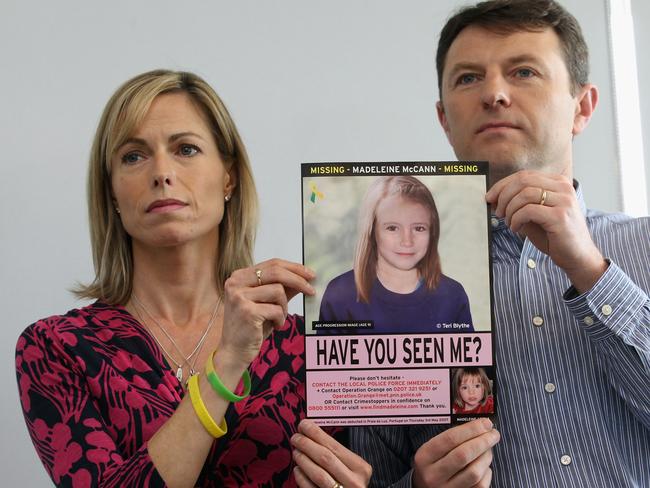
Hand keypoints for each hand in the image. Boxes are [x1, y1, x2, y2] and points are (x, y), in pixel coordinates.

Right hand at [219, 259, 314, 367]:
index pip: (272, 263)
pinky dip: (280, 319)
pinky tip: (274, 326)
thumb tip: (304, 277)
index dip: (294, 267)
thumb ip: (282, 288)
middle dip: (298, 280)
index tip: (310, 274)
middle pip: (276, 272)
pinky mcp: (247, 311)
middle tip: (311, 290)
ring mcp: (239, 296)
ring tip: (278, 318)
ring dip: (284, 307)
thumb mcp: (267, 303)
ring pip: (278, 291)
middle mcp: (236, 282)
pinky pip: (276, 309)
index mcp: (239, 276)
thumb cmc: (251, 326)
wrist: (233, 351)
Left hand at [292, 419, 371, 487]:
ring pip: (318, 474)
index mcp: (361, 468)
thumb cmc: (351, 483)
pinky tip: (298, 469)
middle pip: (325, 458)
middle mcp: (353, 482)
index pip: (335, 446)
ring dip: (303, 459)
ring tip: (296, 451)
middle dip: (307, 444)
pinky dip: (301, 477)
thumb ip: (338, 454)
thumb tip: (313, 433)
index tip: (304, 425)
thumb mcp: (354, 468)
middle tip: (296, 437)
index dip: (316, 434)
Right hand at [412, 419, 498, 487]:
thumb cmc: (433, 464)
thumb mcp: (432, 450)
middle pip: (463, 454)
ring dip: (486, 456)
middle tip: (494, 434)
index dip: (471, 429)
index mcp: (424, 457)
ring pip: (474, 472)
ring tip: (488, 449)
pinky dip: (486, 472)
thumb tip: (479, 427)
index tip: (485, 423)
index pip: (450, 438)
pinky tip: (484, 466)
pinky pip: (480, 485)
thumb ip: (451, 439)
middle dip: (483, 441)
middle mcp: (433, 475)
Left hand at [486, 170, 606, 292]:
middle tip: (497, 212)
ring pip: (524, 194)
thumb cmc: (554, 235)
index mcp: (558, 183)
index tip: (490, 197)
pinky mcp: (560, 216)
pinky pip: (528, 211)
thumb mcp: (534, 215)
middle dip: (503, 195)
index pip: (524, 175)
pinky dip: (516, 219)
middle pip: (523, 180)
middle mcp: (563, 188)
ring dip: (510, 209)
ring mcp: (564, 201)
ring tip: (508, 222)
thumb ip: (518, 203)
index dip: (502, 185)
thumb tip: (494, 198)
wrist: (577, 256)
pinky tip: (516, 229)